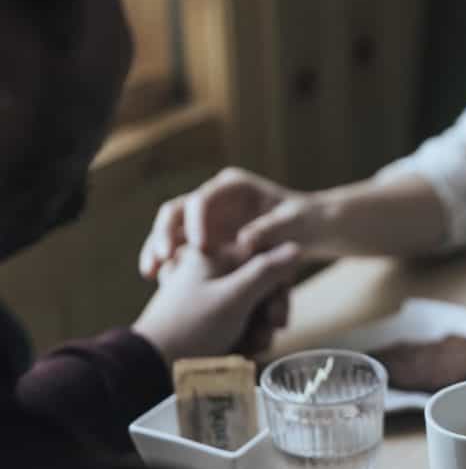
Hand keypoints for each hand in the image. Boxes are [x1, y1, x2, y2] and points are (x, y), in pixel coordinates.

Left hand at [133, 243, 300, 365]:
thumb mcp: (234, 297)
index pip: (265, 260)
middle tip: (264, 337)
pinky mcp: (206, 316)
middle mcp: (211, 270)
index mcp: (214, 254)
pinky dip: (243, 337)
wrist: (152, 364)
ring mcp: (208, 294)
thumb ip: (267, 271)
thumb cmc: (191, 327)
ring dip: (257, 330)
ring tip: (247, 349)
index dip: (278, 289)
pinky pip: (237, 322)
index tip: (276, 316)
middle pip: (260, 286)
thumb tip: (296, 247)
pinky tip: (239, 352)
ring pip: (252, 307)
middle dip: (267, 315)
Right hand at [138, 167, 330, 278]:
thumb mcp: (294, 224)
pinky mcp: (205, 239)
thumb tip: (245, 241)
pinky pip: (178, 249)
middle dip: (165, 233)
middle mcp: (214, 199)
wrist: (311, 230)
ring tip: (151, 273)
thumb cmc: (307, 222)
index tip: (200, 247)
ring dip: (157, 249)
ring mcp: (207, 218)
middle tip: (162, 259)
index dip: (197, 221)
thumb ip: (272, 230)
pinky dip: (168, 263)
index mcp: (234, 187)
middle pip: (177, 211)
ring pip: (171, 230)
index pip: (204, 198)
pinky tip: (159, 281)